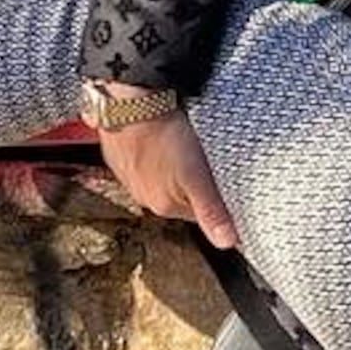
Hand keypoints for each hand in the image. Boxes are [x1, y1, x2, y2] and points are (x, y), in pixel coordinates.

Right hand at [90, 94, 236, 249]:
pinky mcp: (122, 158)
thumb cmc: (165, 138)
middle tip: (208, 165)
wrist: (130, 106)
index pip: (198, 214)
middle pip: (180, 199)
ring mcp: (131, 178)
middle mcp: (145, 197)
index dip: (214, 200)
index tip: (225, 185)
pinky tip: (165, 144)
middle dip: (195, 186)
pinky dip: (158, 157)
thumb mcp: (196, 176)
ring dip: (176, 171)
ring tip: (186, 151)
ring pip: (163, 181)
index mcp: (164, 206)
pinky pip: (146, 164)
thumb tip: (228, 243)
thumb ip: (212, 211)